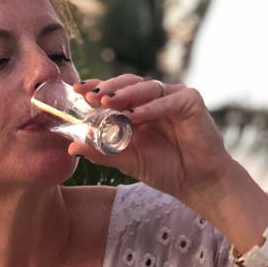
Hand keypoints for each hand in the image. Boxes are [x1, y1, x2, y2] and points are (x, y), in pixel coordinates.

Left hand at [70, 75, 232, 203]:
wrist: (195, 182)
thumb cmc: (164, 170)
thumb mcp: (127, 161)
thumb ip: (102, 152)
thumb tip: (72, 147)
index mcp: (138, 109)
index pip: (115, 92)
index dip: (96, 88)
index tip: (77, 91)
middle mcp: (154, 99)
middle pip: (129, 83)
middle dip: (108, 88)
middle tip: (90, 95)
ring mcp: (173, 97)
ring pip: (147, 88)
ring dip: (126, 94)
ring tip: (107, 102)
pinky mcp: (191, 101)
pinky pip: (168, 101)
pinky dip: (151, 108)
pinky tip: (135, 116)